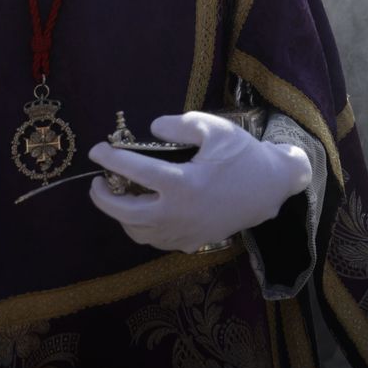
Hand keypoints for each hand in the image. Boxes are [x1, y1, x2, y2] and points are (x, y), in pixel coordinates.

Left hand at [88, 111, 311, 252]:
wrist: (270, 188)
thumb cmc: (243, 156)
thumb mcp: (216, 129)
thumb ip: (180, 125)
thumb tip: (152, 129)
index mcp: (183, 184)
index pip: (134, 171)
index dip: (111, 159)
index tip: (97, 150)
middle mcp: (178, 214)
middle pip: (125, 212)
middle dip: (102, 197)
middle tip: (96, 181)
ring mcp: (184, 233)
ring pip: (137, 231)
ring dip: (120, 215)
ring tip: (119, 195)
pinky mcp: (191, 242)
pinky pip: (155, 240)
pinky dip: (140, 227)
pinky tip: (143, 210)